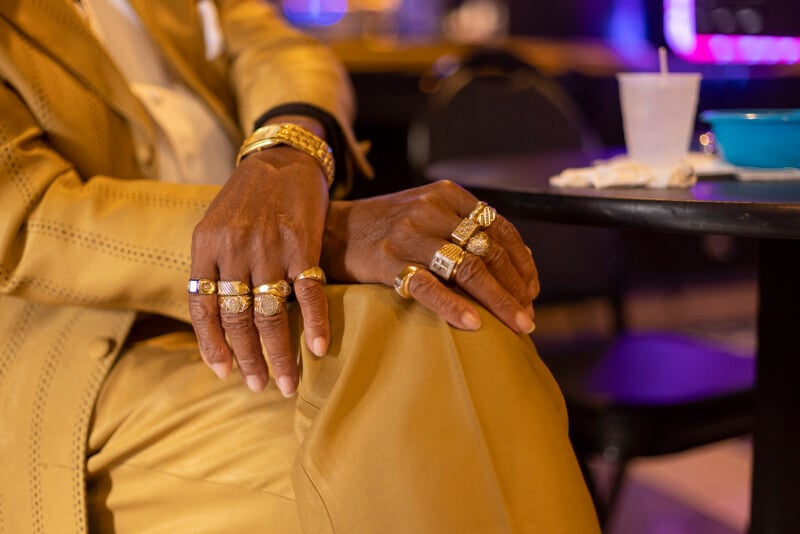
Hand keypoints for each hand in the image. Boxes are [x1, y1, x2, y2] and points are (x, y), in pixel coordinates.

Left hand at [189, 144, 328, 395]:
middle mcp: (234, 249)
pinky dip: (314, 323)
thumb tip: (215, 318)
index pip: (202, 308)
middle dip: (247, 359)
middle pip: (236, 318)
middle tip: (258, 386)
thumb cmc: (247, 196)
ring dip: (279, 353)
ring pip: (270, 313)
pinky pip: (308, 292)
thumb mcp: (214, 224)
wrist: (282, 157)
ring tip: (286, 381)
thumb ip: (212, 266)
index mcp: (206, 246)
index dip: (211, 346)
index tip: (223, 373)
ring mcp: (270, 247)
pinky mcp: (304, 243)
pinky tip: (318, 348)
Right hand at [321, 181, 538, 333]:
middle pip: (489, 251)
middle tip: (528, 316)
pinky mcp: (387, 260)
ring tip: (517, 325)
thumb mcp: (427, 211)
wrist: (330, 230)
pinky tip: (474, 325)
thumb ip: (464, 226)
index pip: (499, 228)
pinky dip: (454, 307)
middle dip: (516, 288)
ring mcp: (409, 234)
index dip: (522, 263)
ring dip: (499, 301)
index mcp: (447, 194)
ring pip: (468, 269)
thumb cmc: (386, 227)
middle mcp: (431, 209)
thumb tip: (516, 260)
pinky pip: (429, 286)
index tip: (533, 291)